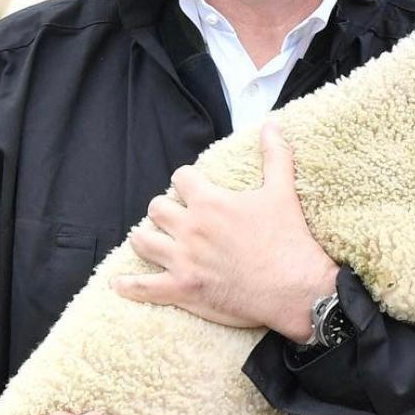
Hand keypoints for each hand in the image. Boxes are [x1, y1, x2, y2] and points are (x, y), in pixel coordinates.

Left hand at [114, 122, 337, 340]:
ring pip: (143, 242)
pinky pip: (143, 288)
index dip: (187, 181)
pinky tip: (119, 283)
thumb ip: (275, 155)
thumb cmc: (289, 239)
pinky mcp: (182, 290)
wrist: (295, 289)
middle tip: (176, 216)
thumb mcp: (283, 192)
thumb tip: (272, 124)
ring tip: (151, 238)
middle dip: (164, 209)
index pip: (180, 178)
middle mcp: (190, 229)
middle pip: (156, 208)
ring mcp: (183, 261)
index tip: (193, 188)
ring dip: (145, 238)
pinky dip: (128, 286)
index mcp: (210, 203)